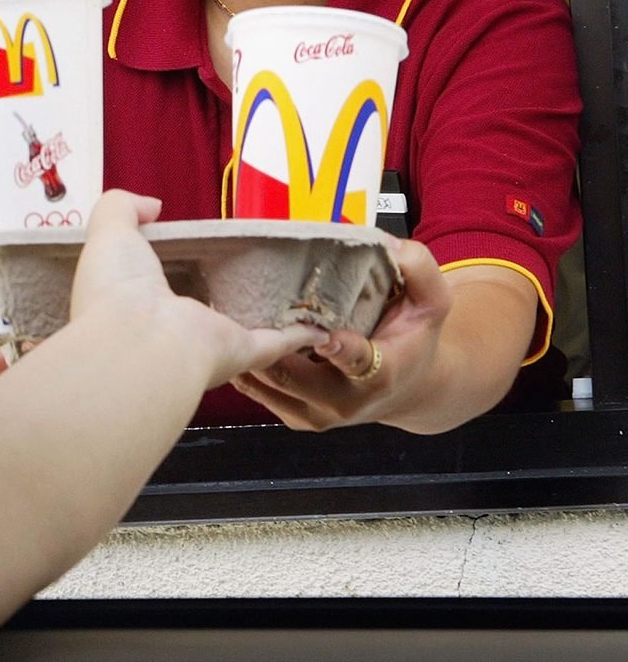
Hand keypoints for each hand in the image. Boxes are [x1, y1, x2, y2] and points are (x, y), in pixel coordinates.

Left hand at [69, 190, 326, 389]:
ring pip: (245, 326)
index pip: (161, 283)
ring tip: (291, 290)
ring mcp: (208, 342)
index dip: (176, 266)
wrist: (136, 341)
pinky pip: (276, 342)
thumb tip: (153, 205)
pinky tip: (318, 325)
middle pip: (205, 306)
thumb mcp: (110, 230)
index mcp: (138, 302)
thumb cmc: (117, 287)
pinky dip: (299, 335)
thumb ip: (123, 207)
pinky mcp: (241, 352)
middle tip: (252, 263)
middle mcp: (173, 326)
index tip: (199, 246)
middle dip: (226, 288)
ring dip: (267, 312)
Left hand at [230, 236, 452, 429]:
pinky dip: (244, 363)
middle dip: (267, 342)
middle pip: (292, 375)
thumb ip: (419, 267)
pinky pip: (257, 391)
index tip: (324, 335)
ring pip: (267, 384)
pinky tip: (237, 334)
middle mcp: (345, 401)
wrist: (408, 388)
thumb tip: (388, 244)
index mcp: (380, 372)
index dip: (339, 350)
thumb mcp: (431, 299)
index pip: (357, 363)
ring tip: (231, 316)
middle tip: (244, 306)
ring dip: (247, 351)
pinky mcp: (294, 417)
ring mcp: (317, 415)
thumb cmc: (413, 336)